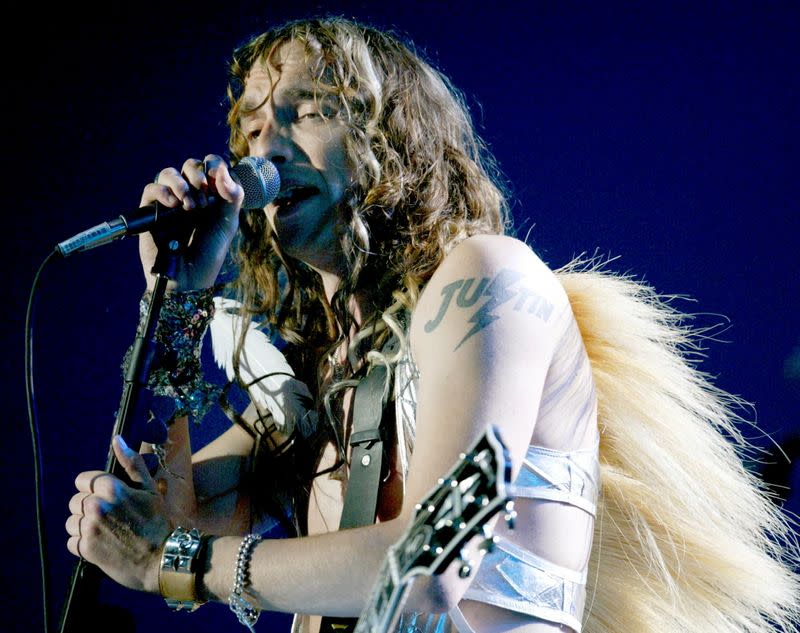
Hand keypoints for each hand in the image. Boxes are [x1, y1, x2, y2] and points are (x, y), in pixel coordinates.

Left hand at [65, 436, 171, 593]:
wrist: (162, 558)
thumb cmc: (158, 521)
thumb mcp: (150, 488)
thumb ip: (132, 463)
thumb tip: (117, 439)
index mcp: (112, 489)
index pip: (83, 480)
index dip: (94, 487)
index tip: (107, 496)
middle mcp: (97, 506)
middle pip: (75, 501)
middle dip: (89, 506)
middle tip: (110, 516)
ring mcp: (90, 529)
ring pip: (71, 521)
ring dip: (84, 525)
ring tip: (105, 531)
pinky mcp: (85, 549)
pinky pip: (72, 541)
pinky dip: (83, 543)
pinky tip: (101, 543)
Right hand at [138, 154, 244, 291]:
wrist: (188, 277)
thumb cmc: (209, 253)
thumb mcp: (227, 223)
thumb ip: (232, 196)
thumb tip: (222, 170)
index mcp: (211, 195)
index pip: (211, 165)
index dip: (214, 166)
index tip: (218, 185)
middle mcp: (190, 195)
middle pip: (190, 165)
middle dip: (198, 175)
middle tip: (203, 198)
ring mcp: (170, 202)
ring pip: (168, 173)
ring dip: (180, 183)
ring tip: (189, 206)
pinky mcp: (150, 211)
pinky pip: (151, 188)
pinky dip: (163, 191)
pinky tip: (173, 205)